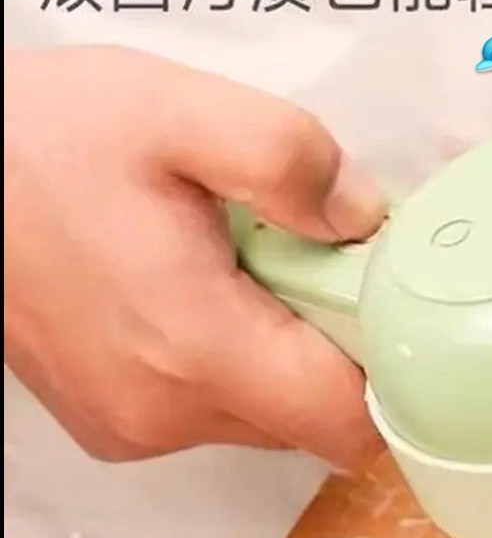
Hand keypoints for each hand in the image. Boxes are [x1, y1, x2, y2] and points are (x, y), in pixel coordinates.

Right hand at [3, 46, 385, 468]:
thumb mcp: (180, 110)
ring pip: (270, 415)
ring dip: (287, 350)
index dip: (397, 372)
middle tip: (316, 256)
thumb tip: (368, 220)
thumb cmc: (47, 136)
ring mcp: (134, 427)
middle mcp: (167, 415)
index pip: (348, 423)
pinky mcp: (114, 421)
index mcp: (195, 350)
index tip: (394, 303)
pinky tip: (206, 285)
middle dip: (341, 345)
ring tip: (250, 260)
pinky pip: (217, 408)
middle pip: (315, 418)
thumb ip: (292, 161)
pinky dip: (239, 359)